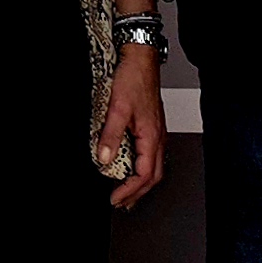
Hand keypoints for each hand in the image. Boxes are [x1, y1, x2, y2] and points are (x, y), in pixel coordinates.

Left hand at [98, 40, 168, 208]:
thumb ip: (110, 136)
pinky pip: (151, 155)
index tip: (114, 199)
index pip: (144, 175)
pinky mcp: (152, 126)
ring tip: (126, 193)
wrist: (141, 58)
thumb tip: (104, 159)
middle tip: (121, 204)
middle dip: (137, 194)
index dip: (129, 191)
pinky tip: (132, 168)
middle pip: (153, 176)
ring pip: (154, 167)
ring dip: (140, 183)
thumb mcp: (117, 108)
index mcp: (151, 136)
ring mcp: (156, 132)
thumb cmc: (133, 79)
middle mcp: (157, 137)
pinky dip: (141, 169)